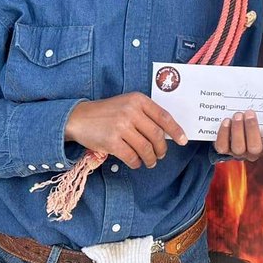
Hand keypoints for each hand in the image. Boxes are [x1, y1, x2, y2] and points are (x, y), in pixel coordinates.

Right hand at [64, 93, 186, 169]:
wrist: (79, 117)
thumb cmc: (107, 112)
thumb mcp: (127, 105)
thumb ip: (145, 114)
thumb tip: (167, 133)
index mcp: (138, 100)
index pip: (163, 116)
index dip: (176, 130)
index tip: (183, 140)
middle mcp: (131, 111)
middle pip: (156, 135)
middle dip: (161, 149)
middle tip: (161, 155)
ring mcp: (121, 126)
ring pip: (145, 148)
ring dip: (150, 159)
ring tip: (150, 162)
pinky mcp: (111, 141)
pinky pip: (131, 156)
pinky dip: (136, 163)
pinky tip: (136, 163)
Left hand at [213, 110, 262, 162]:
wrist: (236, 128)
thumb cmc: (255, 121)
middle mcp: (254, 153)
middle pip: (255, 148)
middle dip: (251, 129)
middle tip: (250, 113)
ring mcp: (239, 153)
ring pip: (238, 147)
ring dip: (238, 129)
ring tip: (238, 114)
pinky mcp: (225, 150)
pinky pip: (222, 146)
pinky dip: (224, 133)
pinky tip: (227, 121)